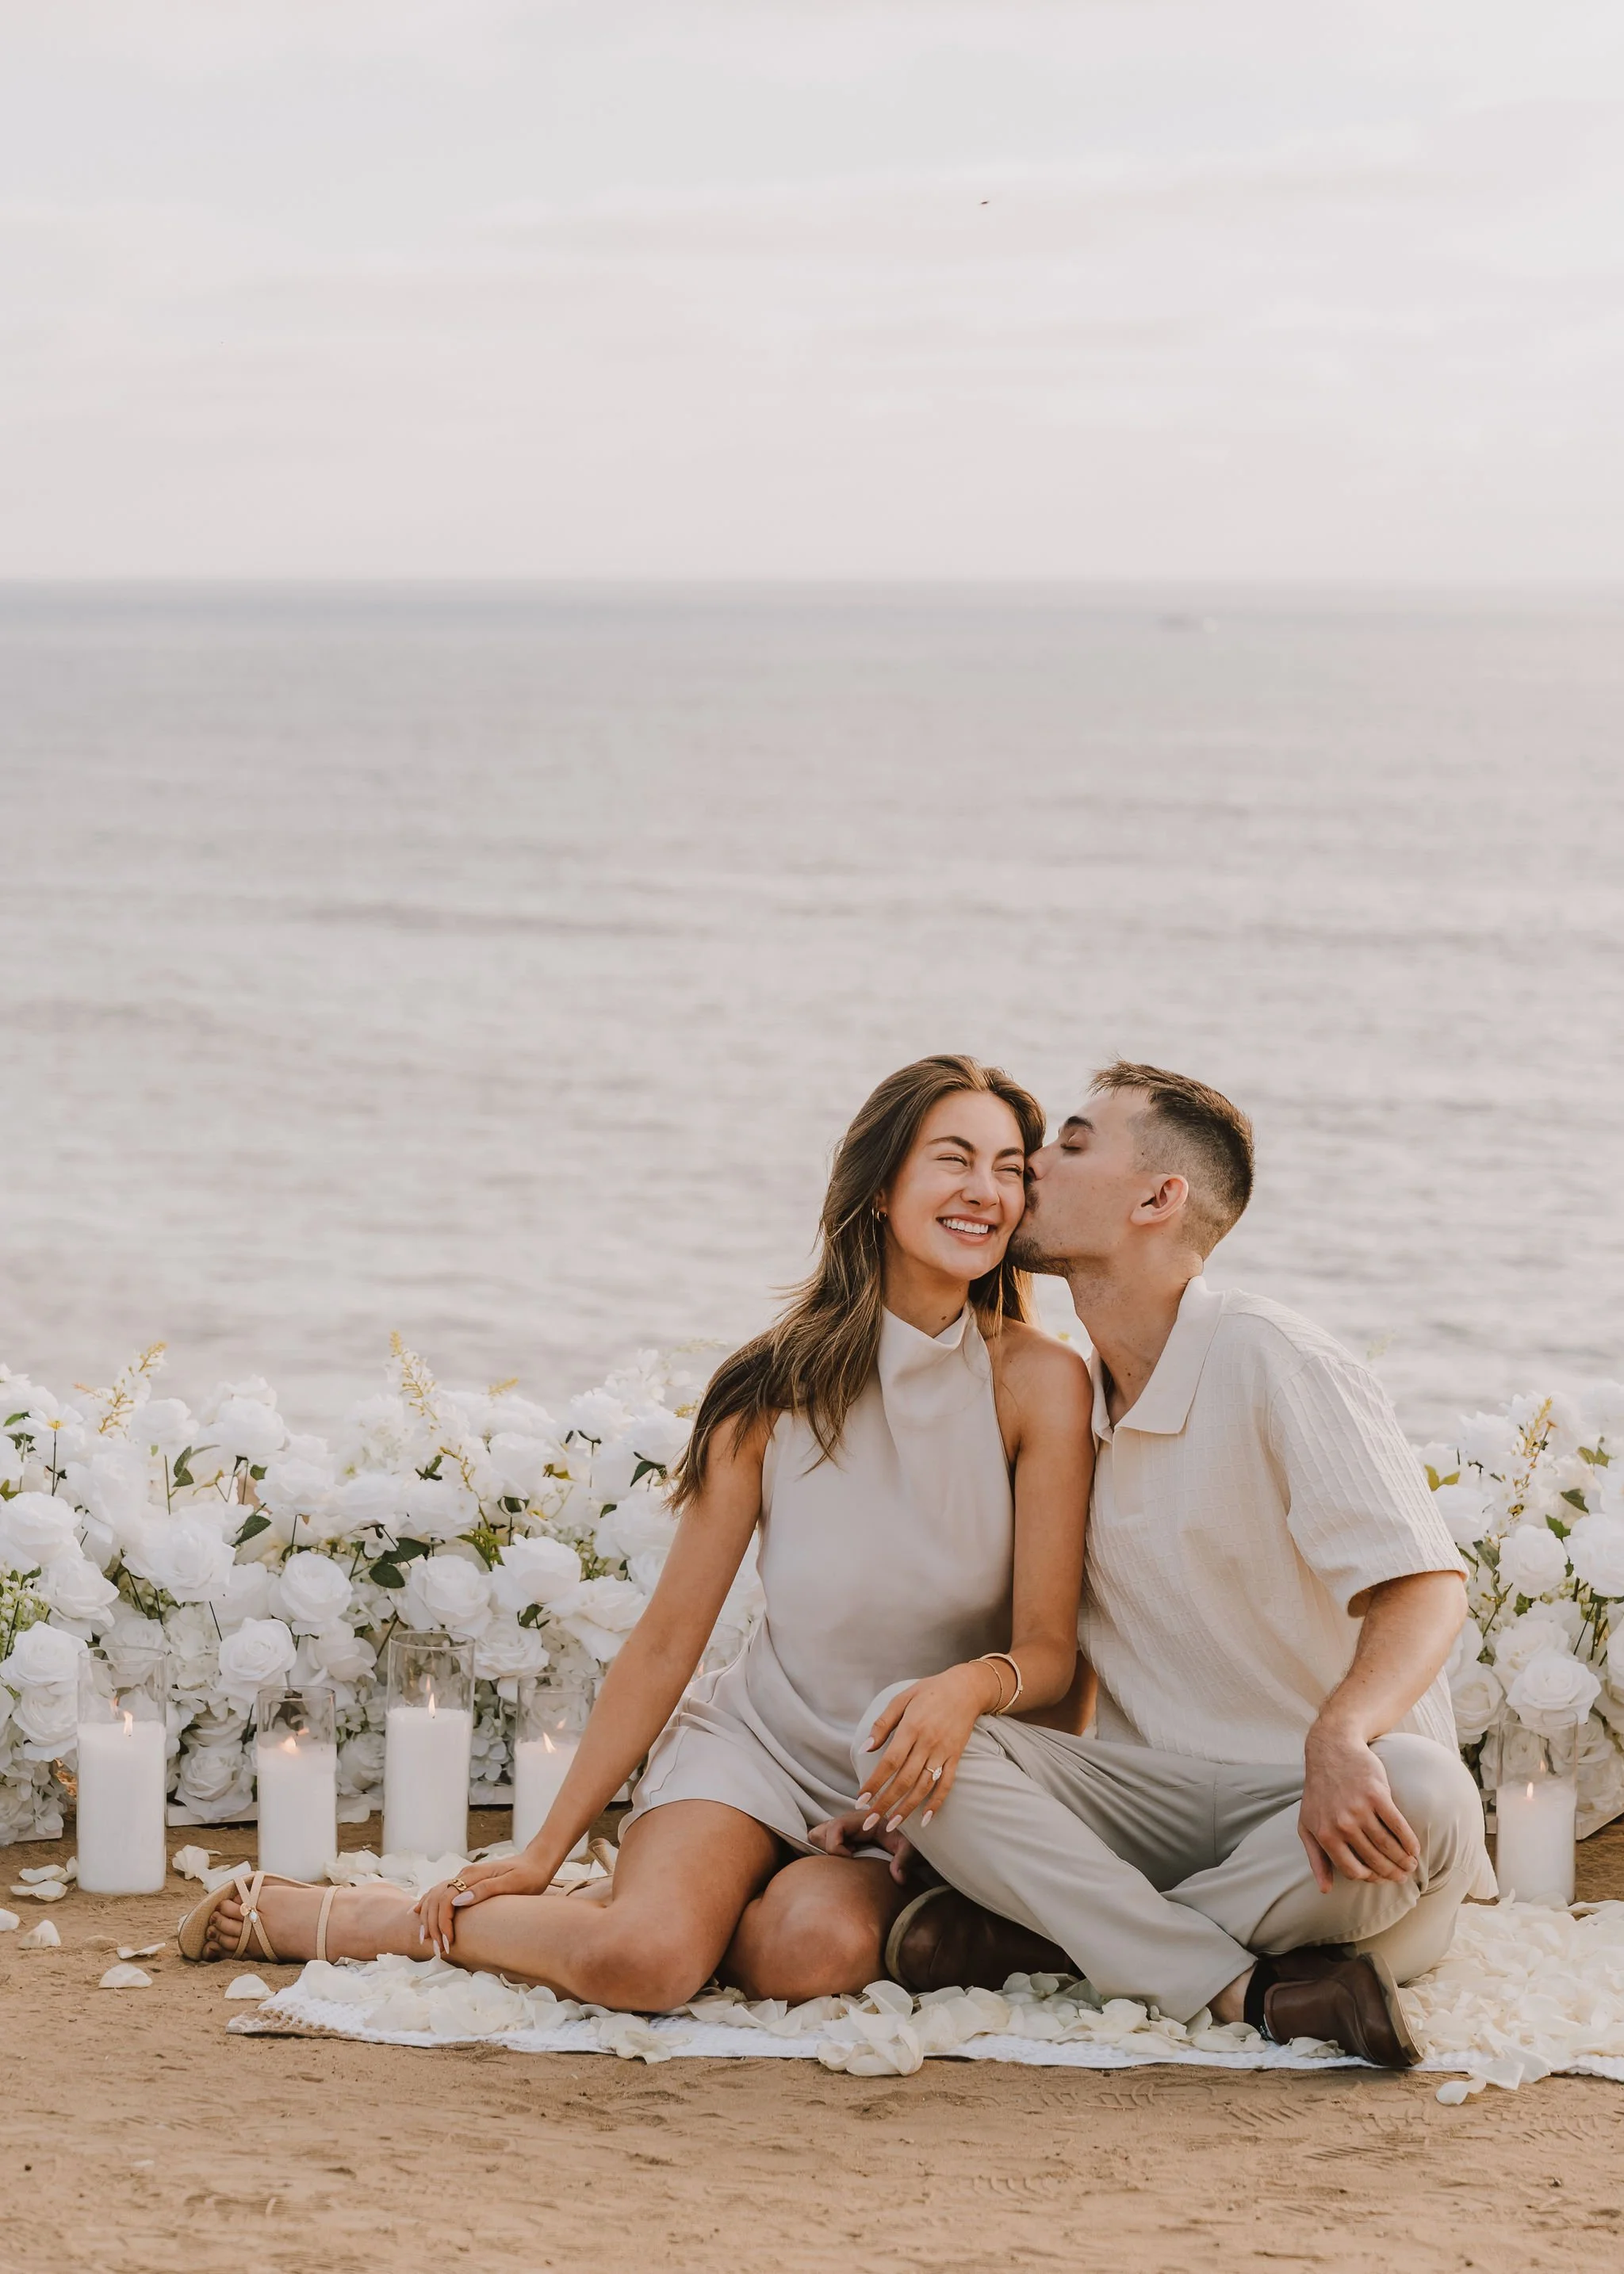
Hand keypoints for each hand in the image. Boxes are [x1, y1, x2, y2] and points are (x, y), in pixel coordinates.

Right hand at [412, 1848, 556, 1957]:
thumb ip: (485, 1890)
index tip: (448, 1944)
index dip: (442, 1923)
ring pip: (436, 1895)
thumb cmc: (529, 1875)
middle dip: (433, 1925)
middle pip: (437, 1899)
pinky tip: (419, 1912)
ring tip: (425, 1939)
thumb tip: (458, 1901)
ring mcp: (465, 1876)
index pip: (446, 1899)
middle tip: (438, 1950)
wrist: (537, 1862)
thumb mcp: (513, 1884)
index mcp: (473, 1874)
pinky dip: (428, 1904)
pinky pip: (441, 1892)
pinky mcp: (468, 1881)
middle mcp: (465, 1874)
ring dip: (428, 1917)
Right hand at [808, 1810, 917, 1883]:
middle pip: (820, 1832)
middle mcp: (849, 1821)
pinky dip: (828, 1851)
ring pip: (817, 1835)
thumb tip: (898, 1879)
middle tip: (847, 1861)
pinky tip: (847, 1858)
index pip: (835, 1828)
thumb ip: (904, 1859)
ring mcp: (844, 1828)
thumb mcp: (910, 1846)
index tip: (851, 1860)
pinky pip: (823, 1840)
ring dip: (825, 1849)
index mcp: (862, 1819)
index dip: (836, 1848)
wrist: (911, 1833)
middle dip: (828, 1850)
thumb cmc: (909, 1837)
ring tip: (845, 1859)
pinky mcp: (843, 1835)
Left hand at [856, 1663, 1000, 1834]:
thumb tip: (865, 1748)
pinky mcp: (956, 1757)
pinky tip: (926, 1819)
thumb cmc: (930, 1691)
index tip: (861, 1799)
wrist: (966, 1688)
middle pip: (904, 1780)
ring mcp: (943, 1752)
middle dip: (885, 1803)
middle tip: (870, 1822)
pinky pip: (946, 1784)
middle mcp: (928, 1743)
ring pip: (924, 1787)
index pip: (890, 1762)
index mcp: (911, 1727)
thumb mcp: (902, 1698)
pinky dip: (937, 1803)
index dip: (875, 1782)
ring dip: (907, 1808)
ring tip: (891, 1824)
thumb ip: (883, 1723)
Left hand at [1298, 1722, 1421, 1893]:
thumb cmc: (1319, 1792)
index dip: (1370, 1878)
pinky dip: (1409, 1841)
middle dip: (1391, 1873)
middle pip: (1374, 1860)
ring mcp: (1360, 1809)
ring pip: (1388, 1845)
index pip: (1353, 1870)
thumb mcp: (1307, 1824)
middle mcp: (1342, 1825)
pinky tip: (1414, 1849)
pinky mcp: (1377, 1795)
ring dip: (1403, 1860)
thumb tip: (1324, 1890)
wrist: (1332, 1750)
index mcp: (1324, 1835)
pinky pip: (1398, 1826)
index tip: (1380, 1879)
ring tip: (1411, 1865)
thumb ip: (1315, 1858)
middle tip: (1402, 1876)